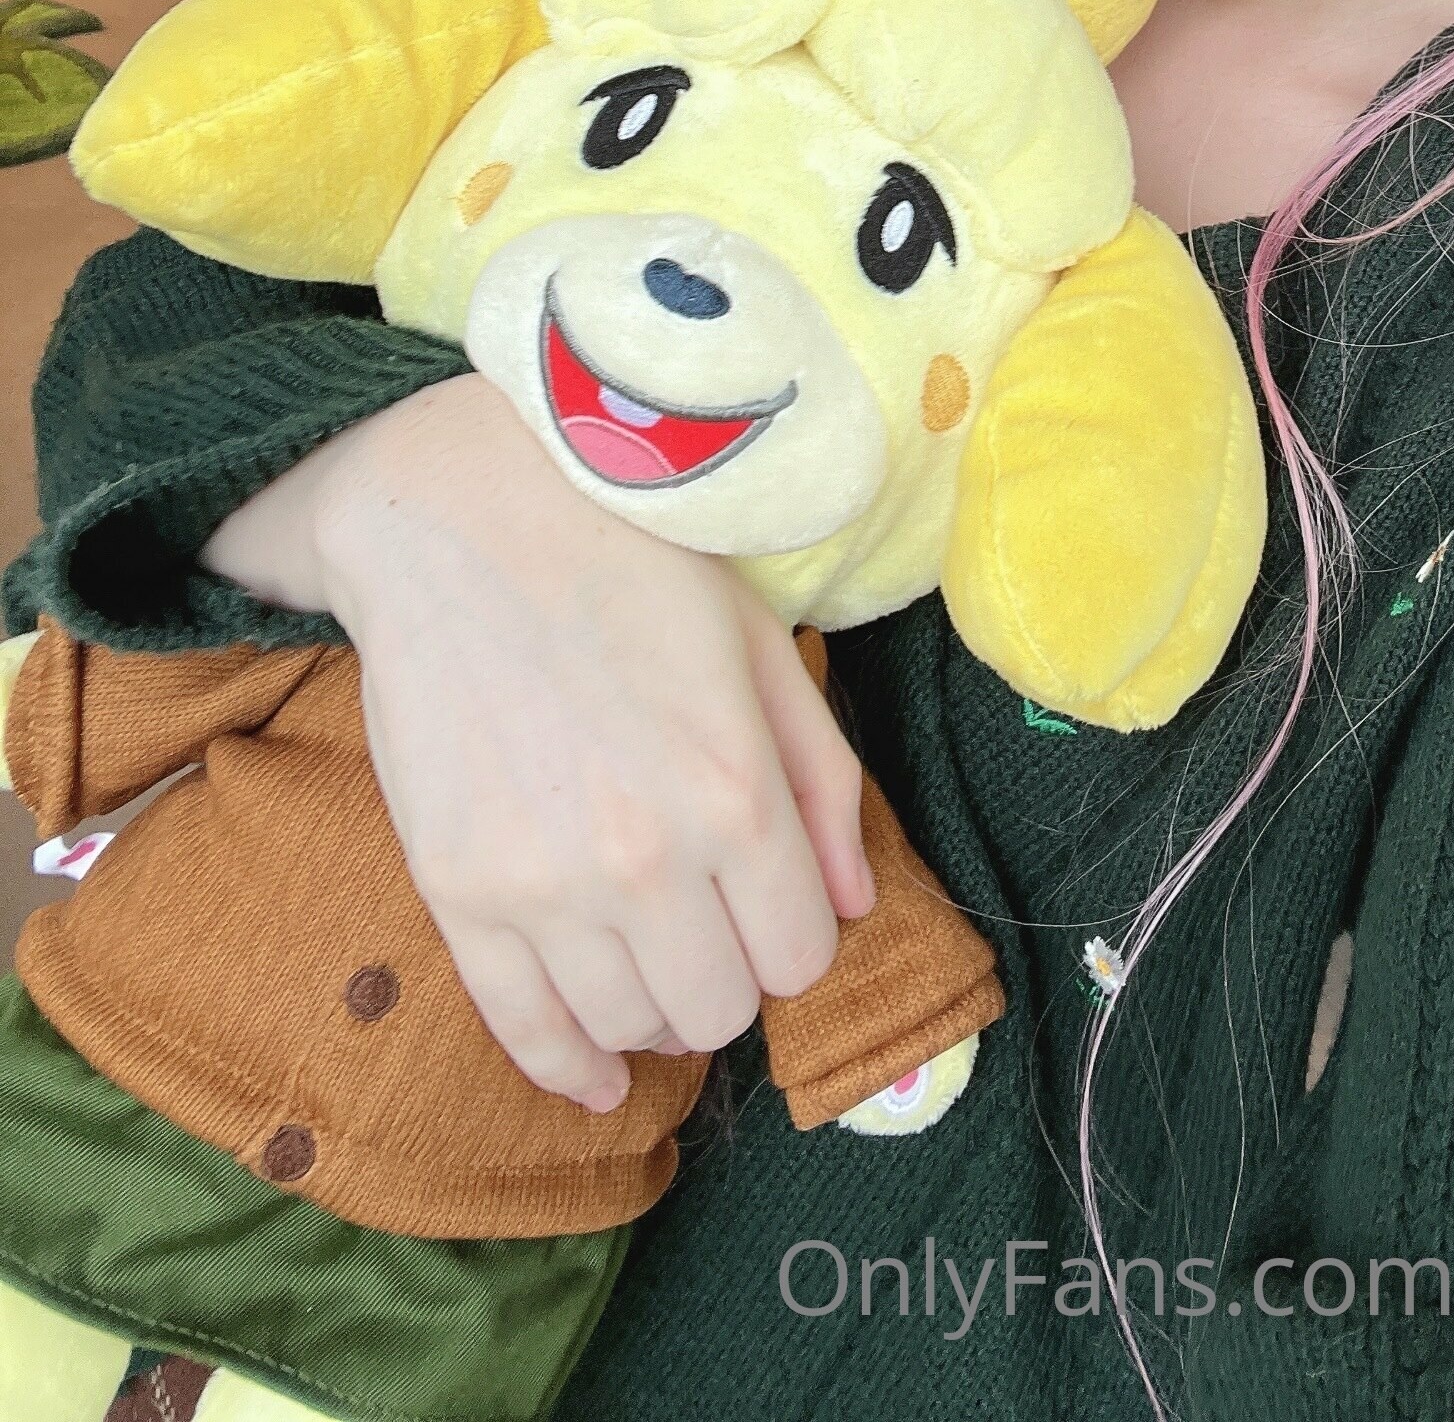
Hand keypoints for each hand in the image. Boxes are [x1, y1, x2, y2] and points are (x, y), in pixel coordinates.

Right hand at [204, 374, 873, 1110]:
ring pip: (630, 1028)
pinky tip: (595, 1076)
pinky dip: (566, 1070)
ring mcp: (544, 886)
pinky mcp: (457, 892)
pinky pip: (521, 1030)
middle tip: (712, 929)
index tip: (772, 908)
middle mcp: (646, 861)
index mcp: (737, 796)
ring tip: (651, 958)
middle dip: (731, 980)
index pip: (801, 956)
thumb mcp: (763, 650)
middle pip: (720, 1008)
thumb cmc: (633, 567)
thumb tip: (852, 905)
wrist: (466, 520)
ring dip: (655, 1012)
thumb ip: (823, 783)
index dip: (796, 941)